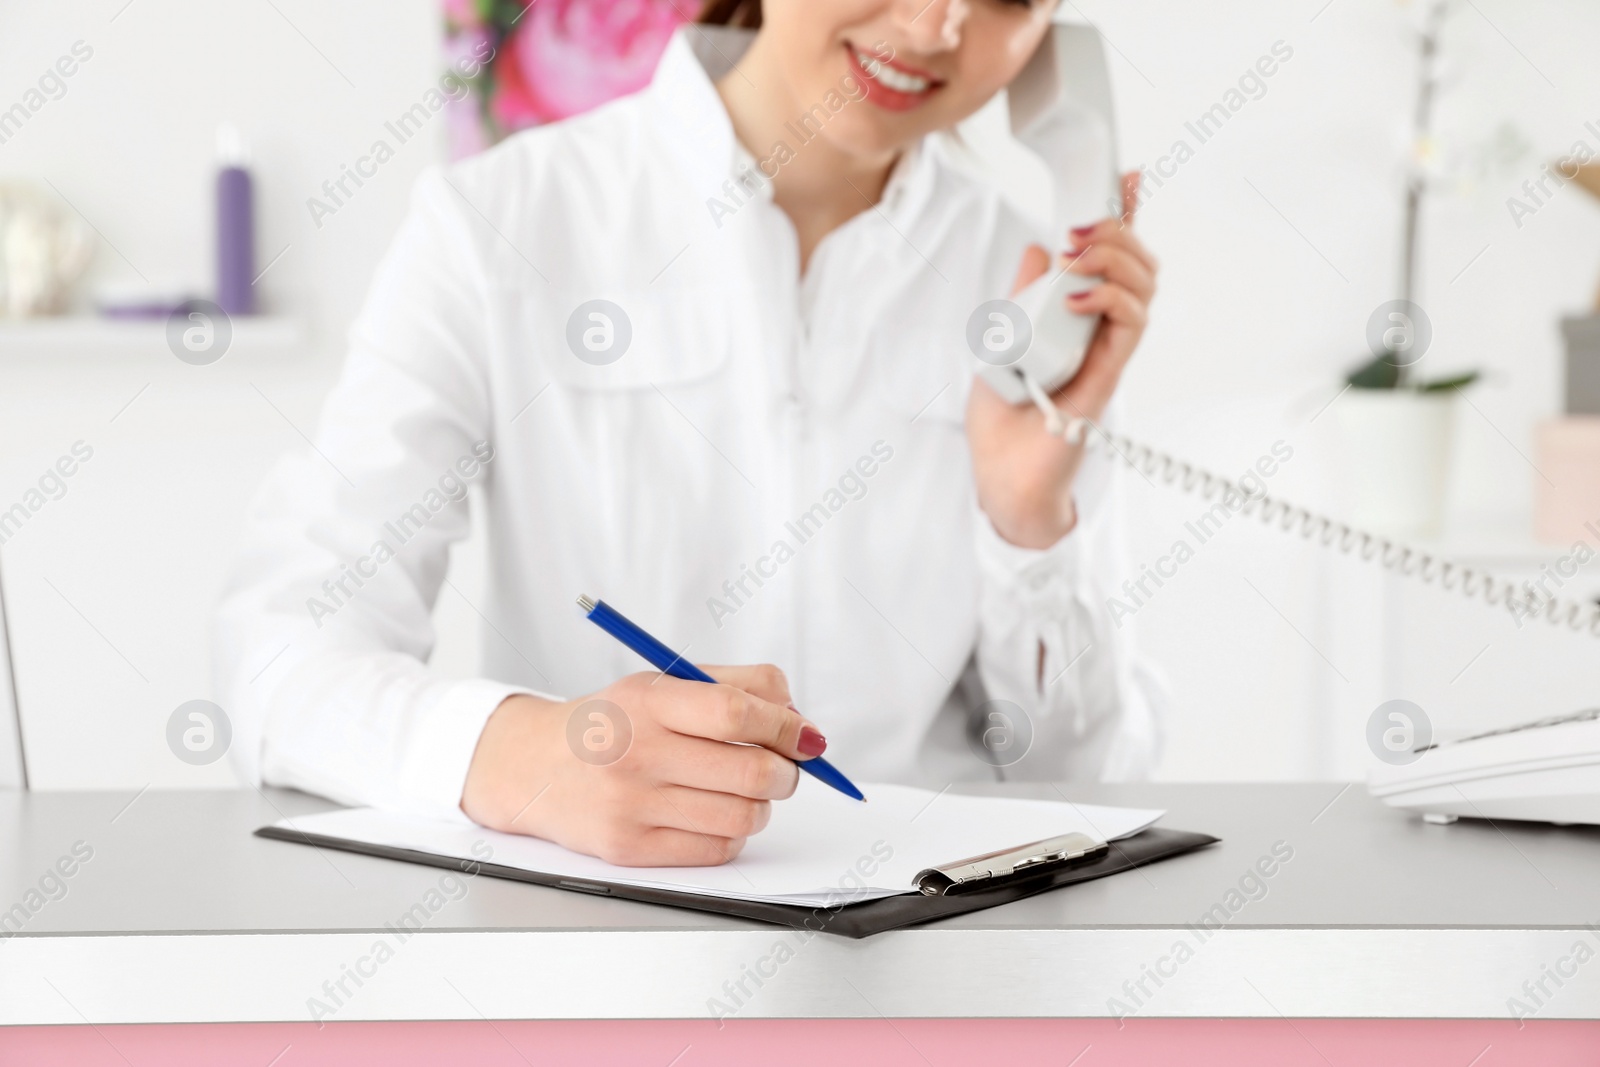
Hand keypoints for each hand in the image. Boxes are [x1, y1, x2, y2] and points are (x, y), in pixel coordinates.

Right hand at [460, 664, 823, 865]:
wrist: (533, 765)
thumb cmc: (612, 721)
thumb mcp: (662, 682)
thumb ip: (736, 686)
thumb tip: (800, 723)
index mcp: (648, 701)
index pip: (737, 713)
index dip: (786, 726)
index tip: (806, 736)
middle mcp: (636, 752)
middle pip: (753, 772)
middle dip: (786, 772)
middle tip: (783, 768)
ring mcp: (631, 805)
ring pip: (743, 816)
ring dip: (761, 806)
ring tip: (745, 791)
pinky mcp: (629, 849)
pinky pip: (716, 849)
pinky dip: (733, 834)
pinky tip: (715, 814)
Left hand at [966, 172, 1157, 548]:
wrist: (1004, 474)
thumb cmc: (1004, 417)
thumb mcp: (1001, 339)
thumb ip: (1021, 296)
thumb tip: (1036, 249)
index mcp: (1079, 314)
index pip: (1112, 257)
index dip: (1126, 215)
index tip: (1128, 178)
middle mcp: (1102, 328)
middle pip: (1138, 261)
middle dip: (1116, 228)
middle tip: (1078, 228)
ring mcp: (1109, 349)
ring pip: (1143, 284)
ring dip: (1114, 257)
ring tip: (1076, 257)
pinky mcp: (1110, 372)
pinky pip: (1131, 323)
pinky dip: (1110, 298)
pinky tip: (1077, 296)